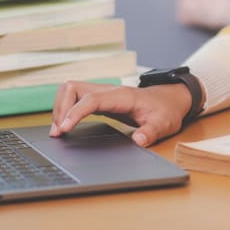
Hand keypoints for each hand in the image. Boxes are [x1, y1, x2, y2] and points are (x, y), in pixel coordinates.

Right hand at [49, 81, 193, 146]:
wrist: (170, 99)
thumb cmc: (165, 110)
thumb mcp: (164, 124)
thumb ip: (152, 132)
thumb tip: (138, 141)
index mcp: (122, 96)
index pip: (91, 99)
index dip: (75, 112)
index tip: (63, 129)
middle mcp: (108, 91)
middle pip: (73, 87)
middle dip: (60, 108)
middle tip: (59, 132)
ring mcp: (102, 93)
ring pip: (70, 89)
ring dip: (59, 107)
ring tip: (58, 130)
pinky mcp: (99, 99)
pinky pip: (75, 97)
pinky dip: (65, 109)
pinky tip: (65, 125)